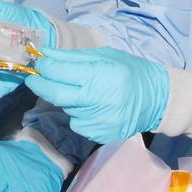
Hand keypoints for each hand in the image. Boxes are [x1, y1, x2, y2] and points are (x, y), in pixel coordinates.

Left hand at [25, 47, 168, 144]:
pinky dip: (78, 113)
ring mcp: (98, 121)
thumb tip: (46, 55)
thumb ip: (73, 57)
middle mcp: (97, 100)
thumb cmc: (130, 71)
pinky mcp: (100, 135)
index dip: (44, 68)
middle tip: (34, 78)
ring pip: (67, 110)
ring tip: (79, 90)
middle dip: (41, 85)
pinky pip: (78, 123)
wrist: (157, 99)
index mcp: (100, 75)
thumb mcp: (104, 56)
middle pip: (56, 95)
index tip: (38, 63)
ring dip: (65, 99)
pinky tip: (91, 106)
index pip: (60, 73)